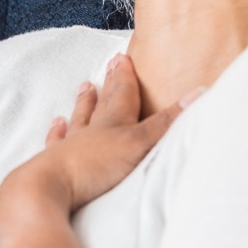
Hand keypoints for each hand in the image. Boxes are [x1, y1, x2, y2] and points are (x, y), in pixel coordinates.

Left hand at [0, 54, 198, 219]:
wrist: (47, 189)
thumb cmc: (95, 166)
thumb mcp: (140, 144)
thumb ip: (167, 122)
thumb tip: (200, 91)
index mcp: (112, 125)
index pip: (122, 96)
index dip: (125, 78)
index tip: (122, 58)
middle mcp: (89, 132)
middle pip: (102, 104)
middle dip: (109, 86)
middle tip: (108, 66)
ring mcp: (69, 148)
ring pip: (79, 120)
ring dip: (84, 104)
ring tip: (84, 87)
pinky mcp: (54, 166)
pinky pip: (56, 143)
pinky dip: (57, 132)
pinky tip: (55, 124)